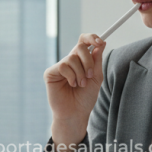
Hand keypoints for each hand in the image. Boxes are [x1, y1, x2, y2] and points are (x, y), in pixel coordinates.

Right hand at [44, 34, 105, 151]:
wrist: (76, 113)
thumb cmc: (85, 98)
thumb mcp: (96, 78)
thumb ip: (97, 61)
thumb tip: (101, 44)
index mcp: (81, 60)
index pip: (84, 42)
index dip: (92, 38)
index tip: (100, 42)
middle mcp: (70, 61)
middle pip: (79, 46)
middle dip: (88, 61)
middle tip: (89, 75)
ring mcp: (60, 67)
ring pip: (72, 58)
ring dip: (80, 73)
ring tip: (80, 84)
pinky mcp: (51, 73)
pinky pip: (63, 66)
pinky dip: (71, 76)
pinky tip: (71, 85)